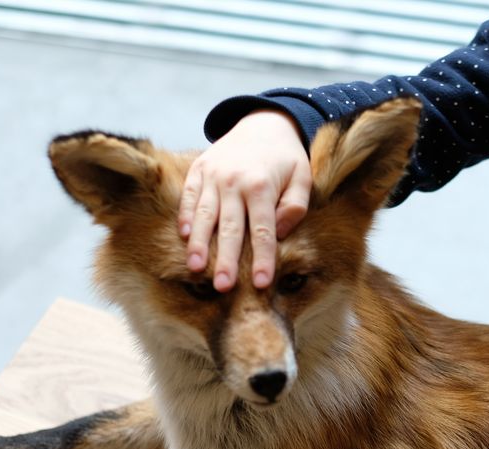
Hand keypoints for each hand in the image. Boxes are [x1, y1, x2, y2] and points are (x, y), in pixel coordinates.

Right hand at [178, 110, 310, 291]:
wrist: (263, 123)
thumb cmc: (286, 159)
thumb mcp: (303, 177)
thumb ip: (295, 206)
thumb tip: (278, 233)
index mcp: (262, 185)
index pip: (263, 230)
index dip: (263, 258)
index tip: (262, 284)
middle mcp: (234, 181)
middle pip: (230, 227)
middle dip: (226, 259)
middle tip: (223, 286)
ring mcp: (213, 174)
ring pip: (205, 214)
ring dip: (200, 243)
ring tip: (196, 268)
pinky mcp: (199, 169)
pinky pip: (190, 197)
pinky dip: (186, 217)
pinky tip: (185, 238)